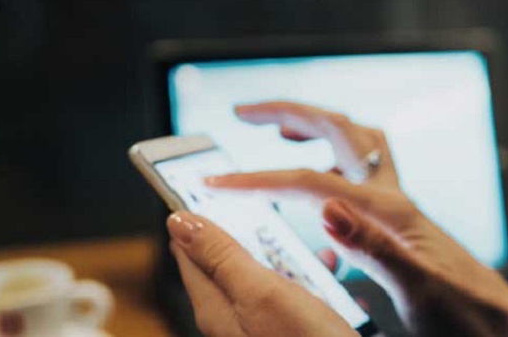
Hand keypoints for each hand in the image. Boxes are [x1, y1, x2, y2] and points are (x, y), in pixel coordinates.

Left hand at [166, 210, 356, 336]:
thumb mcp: (261, 291)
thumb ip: (221, 256)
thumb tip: (180, 221)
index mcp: (215, 308)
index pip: (188, 251)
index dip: (195, 215)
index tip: (204, 185)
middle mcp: (232, 320)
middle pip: (224, 262)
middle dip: (242, 229)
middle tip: (258, 203)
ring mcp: (261, 328)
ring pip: (261, 275)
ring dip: (280, 250)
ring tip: (301, 234)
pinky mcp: (288, 332)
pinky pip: (290, 294)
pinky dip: (307, 275)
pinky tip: (327, 268)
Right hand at [209, 101, 507, 335]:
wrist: (503, 331)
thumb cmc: (466, 315)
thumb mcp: (417, 288)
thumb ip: (372, 247)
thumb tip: (326, 207)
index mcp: (390, 209)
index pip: (311, 182)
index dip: (258, 179)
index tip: (216, 182)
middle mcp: (394, 199)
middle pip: (340, 130)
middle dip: (290, 113)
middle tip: (244, 112)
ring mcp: (398, 210)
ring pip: (356, 146)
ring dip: (315, 131)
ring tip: (277, 136)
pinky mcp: (400, 228)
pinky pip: (360, 182)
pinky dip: (331, 174)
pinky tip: (312, 208)